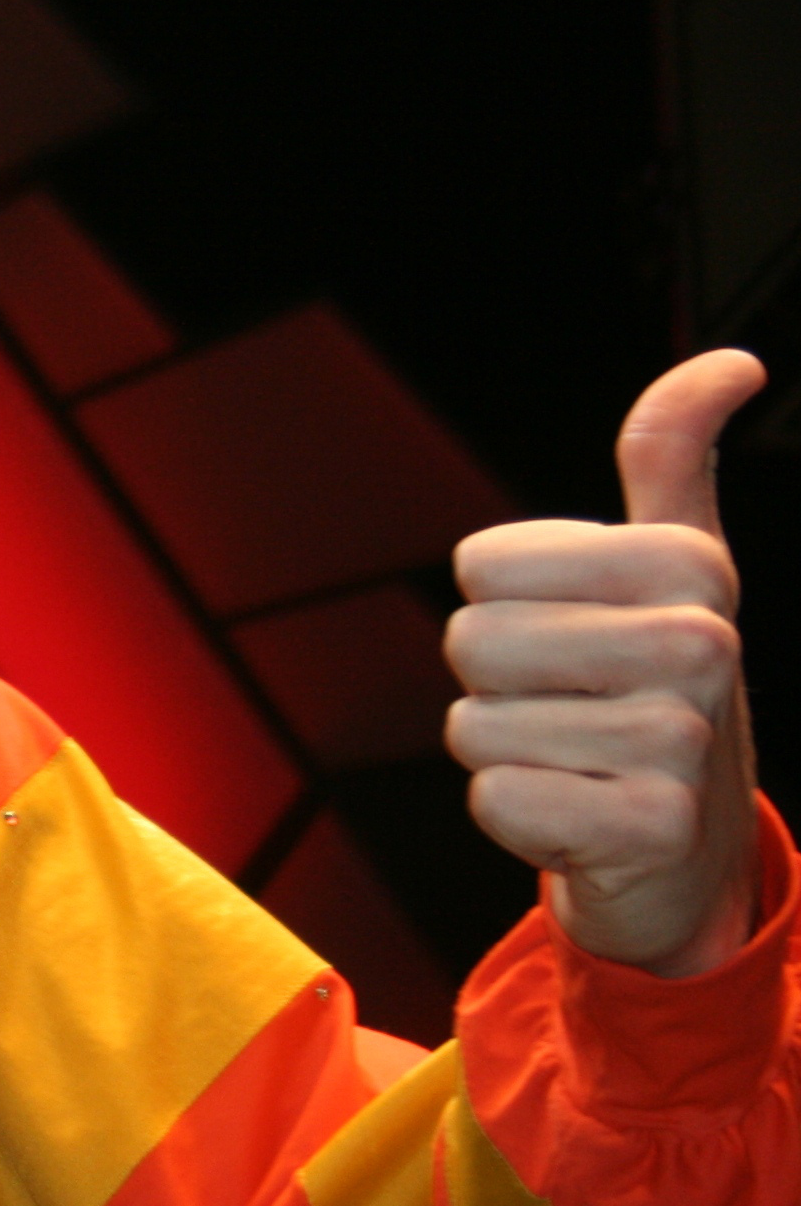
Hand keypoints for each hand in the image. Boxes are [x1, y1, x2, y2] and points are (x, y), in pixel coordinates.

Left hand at [448, 351, 765, 979]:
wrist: (683, 844)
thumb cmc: (651, 684)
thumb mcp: (667, 562)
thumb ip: (671, 455)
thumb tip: (735, 361)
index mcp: (692, 569)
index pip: (480, 565)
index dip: (497, 603)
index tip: (570, 627)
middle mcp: (702, 646)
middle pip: (470, 643)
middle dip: (492, 685)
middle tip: (566, 705)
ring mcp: (685, 742)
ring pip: (474, 726)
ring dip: (503, 750)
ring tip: (576, 757)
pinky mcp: (652, 828)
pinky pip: (496, 798)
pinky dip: (513, 813)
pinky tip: (579, 814)